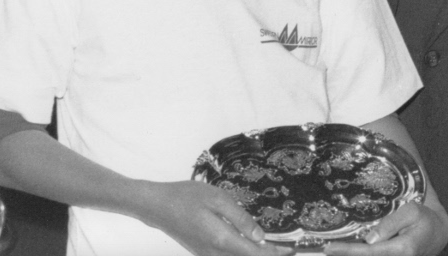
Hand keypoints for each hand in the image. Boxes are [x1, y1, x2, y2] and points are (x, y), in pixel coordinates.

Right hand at [134, 180, 291, 255]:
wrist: (157, 207)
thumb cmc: (187, 197)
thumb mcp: (218, 199)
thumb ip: (241, 218)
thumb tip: (260, 236)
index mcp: (221, 240)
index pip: (254, 254)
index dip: (274, 254)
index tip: (290, 249)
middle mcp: (214, 253)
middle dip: (267, 255)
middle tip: (286, 249)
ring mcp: (206, 255)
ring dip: (254, 255)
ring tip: (272, 247)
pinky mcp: (202, 253)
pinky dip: (241, 253)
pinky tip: (249, 244)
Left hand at [324, 201, 447, 255]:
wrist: (438, 234)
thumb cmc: (424, 218)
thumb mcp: (410, 211)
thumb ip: (390, 224)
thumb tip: (369, 240)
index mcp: (403, 248)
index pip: (370, 252)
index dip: (347, 251)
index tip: (329, 248)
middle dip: (346, 255)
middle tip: (327, 249)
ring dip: (352, 254)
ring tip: (335, 249)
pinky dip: (361, 254)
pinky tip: (349, 250)